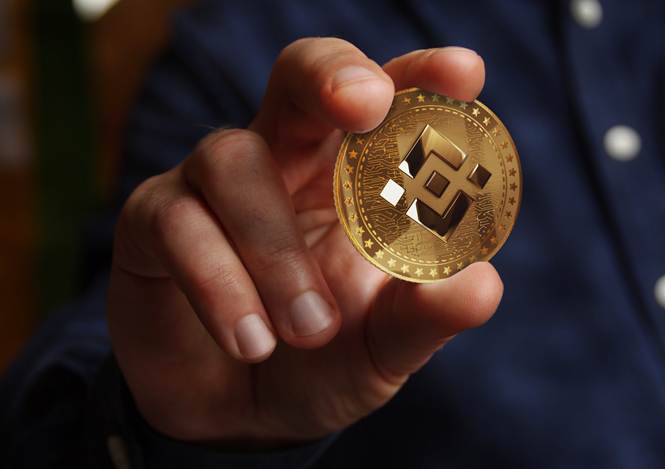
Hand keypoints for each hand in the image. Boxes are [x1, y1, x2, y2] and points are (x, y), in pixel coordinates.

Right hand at [108, 38, 502, 446]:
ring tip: (310, 331)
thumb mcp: (383, 347)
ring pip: (233, 158)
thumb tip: (482, 286)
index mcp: (353, 178)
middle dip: (332, 76)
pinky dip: (218, 282)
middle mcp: (286, 162)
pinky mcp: (154, 220)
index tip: (464, 73)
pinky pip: (176, 221)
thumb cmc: (323, 363)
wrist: (240, 418)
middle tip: (363, 105)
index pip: (388, 103)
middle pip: (300, 76)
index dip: (421, 76)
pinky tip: (251, 341)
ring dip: (275, 248)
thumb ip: (426, 317)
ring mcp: (214, 185)